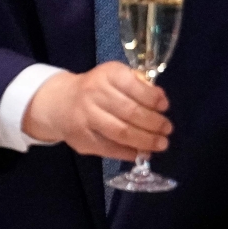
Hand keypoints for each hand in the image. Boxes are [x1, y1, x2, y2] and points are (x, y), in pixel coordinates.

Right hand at [22, 62, 171, 160]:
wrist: (60, 103)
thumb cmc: (97, 88)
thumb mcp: (115, 76)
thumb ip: (137, 85)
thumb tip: (160, 100)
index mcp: (108, 75)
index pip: (133, 86)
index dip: (152, 98)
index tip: (165, 107)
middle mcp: (94, 94)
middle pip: (129, 112)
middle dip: (153, 123)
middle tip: (167, 129)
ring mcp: (86, 118)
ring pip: (120, 132)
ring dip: (145, 140)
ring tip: (161, 144)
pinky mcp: (82, 138)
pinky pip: (109, 148)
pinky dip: (129, 152)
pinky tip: (142, 153)